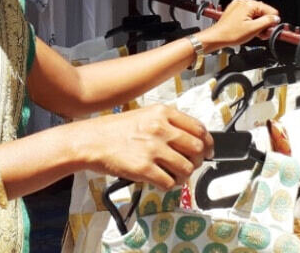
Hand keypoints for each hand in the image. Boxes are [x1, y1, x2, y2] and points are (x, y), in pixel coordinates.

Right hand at [77, 105, 213, 189]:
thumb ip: (169, 124)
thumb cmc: (116, 129)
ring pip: (187, 168)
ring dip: (184, 176)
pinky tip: (161, 181)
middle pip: (197, 149)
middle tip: (190, 165)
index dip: (208, 142)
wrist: (91, 140)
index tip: (208, 150)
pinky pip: (169, 182)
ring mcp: (153, 149)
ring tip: (174, 175)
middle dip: (198, 161)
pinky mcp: (144, 168)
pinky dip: (169, 185)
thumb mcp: (146, 115)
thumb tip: (193, 140)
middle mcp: (161, 129)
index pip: (199, 129)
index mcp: (163, 113)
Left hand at [199, 0, 279, 50]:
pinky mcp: (234, 12)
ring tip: (253, 33)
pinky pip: (247, 16)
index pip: (270, 10)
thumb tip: (275, 18)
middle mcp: (243, 3)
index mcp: (249, 4)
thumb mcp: (253, 29)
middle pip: (262, 12)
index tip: (269, 31)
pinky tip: (247, 31)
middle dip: (264, 24)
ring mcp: (238, 7)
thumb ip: (267, 22)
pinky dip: (250, 23)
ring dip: (257, 25)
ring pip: (255, 15)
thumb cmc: (230, 33)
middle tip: (261, 34)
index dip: (271, 22)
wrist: (217, 38)